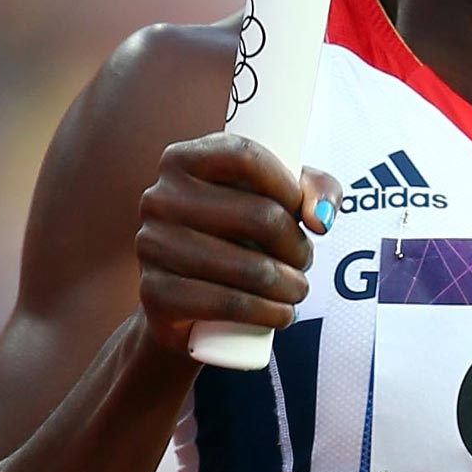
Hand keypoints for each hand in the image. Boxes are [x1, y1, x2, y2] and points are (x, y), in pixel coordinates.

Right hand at [134, 134, 342, 356]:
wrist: (184, 301)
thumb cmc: (235, 236)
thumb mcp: (275, 198)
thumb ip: (314, 189)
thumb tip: (320, 219)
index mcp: (183, 160)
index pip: (245, 156)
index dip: (287, 185)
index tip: (301, 211)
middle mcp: (159, 197)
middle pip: (259, 216)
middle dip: (297, 246)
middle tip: (303, 260)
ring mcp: (152, 244)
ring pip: (250, 267)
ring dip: (291, 285)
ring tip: (298, 289)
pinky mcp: (155, 293)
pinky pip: (228, 303)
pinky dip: (268, 313)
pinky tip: (282, 314)